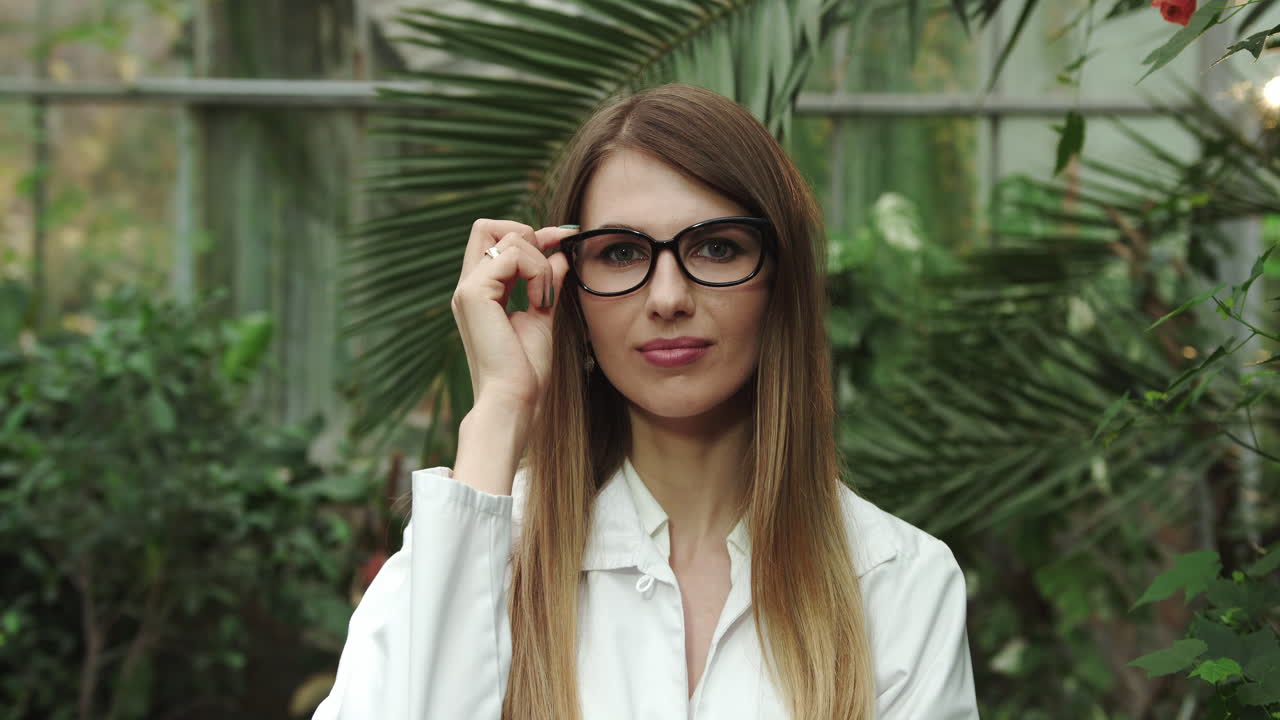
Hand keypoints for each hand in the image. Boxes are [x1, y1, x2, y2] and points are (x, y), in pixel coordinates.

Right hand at [451, 219, 573, 417]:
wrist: (515, 399)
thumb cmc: (525, 370)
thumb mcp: (542, 316)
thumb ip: (548, 283)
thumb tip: (560, 255)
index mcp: (480, 292)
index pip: (495, 240)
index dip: (533, 234)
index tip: (565, 239)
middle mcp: (469, 287)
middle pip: (487, 226)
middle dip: (528, 235)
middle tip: (551, 266)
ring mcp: (468, 289)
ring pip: (507, 238)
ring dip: (538, 262)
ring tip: (544, 298)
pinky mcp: (474, 294)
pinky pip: (512, 255)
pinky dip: (536, 272)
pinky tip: (540, 302)